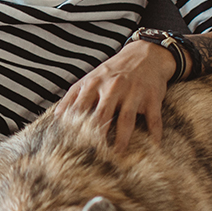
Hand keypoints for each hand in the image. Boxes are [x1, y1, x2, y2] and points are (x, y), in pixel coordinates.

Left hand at [54, 40, 177, 152]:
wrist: (145, 54)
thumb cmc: (113, 71)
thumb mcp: (90, 78)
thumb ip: (73, 97)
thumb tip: (57, 117)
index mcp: (94, 84)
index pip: (81, 108)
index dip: (76, 127)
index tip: (72, 146)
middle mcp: (113, 87)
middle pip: (102, 115)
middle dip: (97, 136)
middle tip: (93, 156)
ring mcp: (134, 92)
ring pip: (126, 119)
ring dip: (121, 139)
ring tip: (117, 155)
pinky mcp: (152, 97)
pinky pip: (153, 119)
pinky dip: (154, 134)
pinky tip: (152, 147)